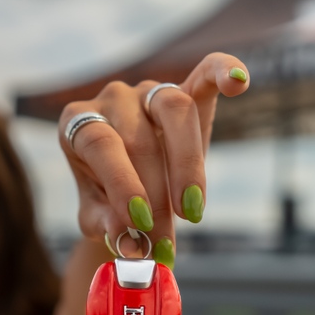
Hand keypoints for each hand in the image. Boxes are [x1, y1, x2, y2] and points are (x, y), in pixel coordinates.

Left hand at [58, 53, 249, 267]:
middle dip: (156, 198)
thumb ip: (106, 225)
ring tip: (193, 211)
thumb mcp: (97, 215)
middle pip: (138, 138)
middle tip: (165, 242)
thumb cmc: (107, 198)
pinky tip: (238, 84)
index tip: (140, 224)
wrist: (128, 186)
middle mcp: (112, 98)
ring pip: (173, 110)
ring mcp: (149, 90)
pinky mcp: (187, 87)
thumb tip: (129, 243)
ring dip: (187, 165)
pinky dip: (223, 71)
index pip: (101, 146)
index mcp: (76, 123)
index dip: (122, 183)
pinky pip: (207, 70)